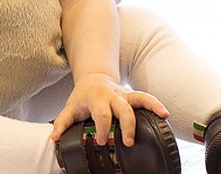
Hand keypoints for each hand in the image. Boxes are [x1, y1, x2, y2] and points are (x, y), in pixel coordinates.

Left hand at [49, 74, 168, 146]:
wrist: (93, 79)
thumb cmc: (82, 97)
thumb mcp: (70, 108)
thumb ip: (62, 123)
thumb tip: (55, 138)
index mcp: (96, 99)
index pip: (101, 113)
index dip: (102, 127)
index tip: (102, 140)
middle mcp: (112, 95)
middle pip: (122, 108)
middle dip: (127, 124)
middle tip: (128, 141)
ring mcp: (124, 94)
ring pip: (139, 98)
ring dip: (150, 106)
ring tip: (162, 115)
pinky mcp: (133, 96)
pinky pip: (146, 98)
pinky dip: (156, 104)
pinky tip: (165, 113)